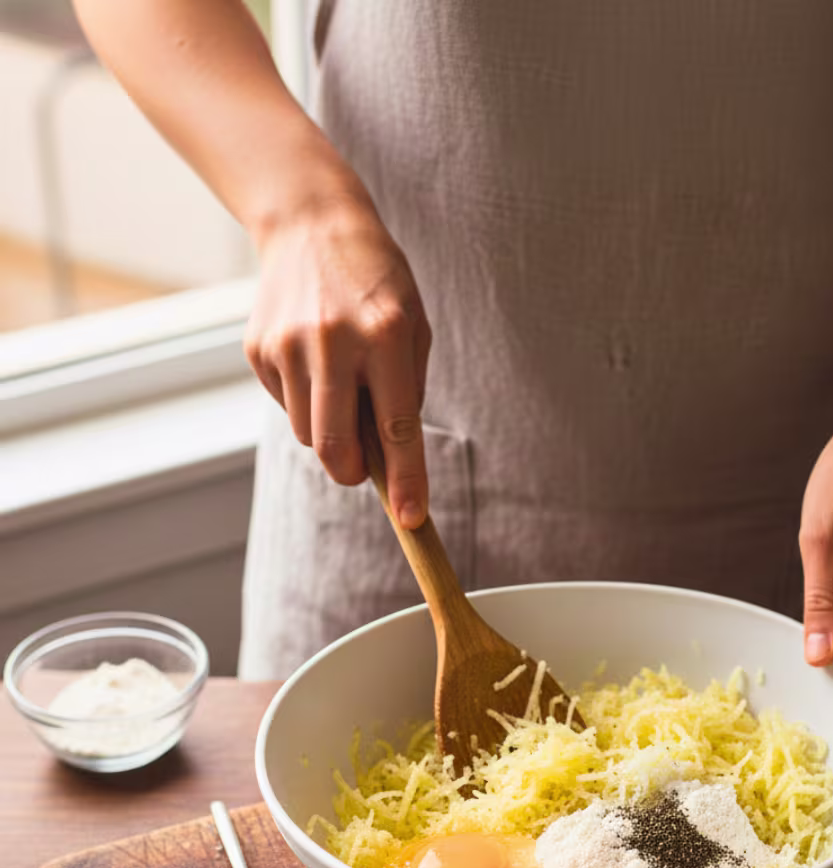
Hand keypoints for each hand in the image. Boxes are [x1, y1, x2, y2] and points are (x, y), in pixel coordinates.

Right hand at [244, 196, 431, 528]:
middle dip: (354, 472)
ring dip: (329, 431)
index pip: (397, 427)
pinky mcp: (257, 349)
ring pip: (309, 434)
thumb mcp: (413, 324)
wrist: (311, 223)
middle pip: (336, 448)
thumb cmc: (376, 281)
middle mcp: (333, 342)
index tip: (412, 518)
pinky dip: (305, 401)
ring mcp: (288, 346)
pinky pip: (286, 405)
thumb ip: (406, 389)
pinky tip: (313, 360)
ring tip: (341, 384)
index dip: (407, 479)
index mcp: (384, 336)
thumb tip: (392, 457)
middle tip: (365, 469)